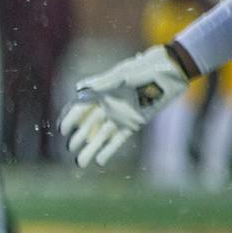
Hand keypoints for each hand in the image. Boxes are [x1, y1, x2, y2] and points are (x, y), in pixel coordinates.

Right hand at [59, 44, 194, 166]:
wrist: (169, 73)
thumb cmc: (144, 69)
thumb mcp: (122, 75)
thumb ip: (102, 84)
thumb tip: (78, 90)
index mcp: (100, 93)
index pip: (79, 109)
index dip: (69, 119)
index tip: (62, 131)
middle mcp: (107, 106)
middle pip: (87, 125)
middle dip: (77, 138)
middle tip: (70, 149)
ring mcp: (120, 116)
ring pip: (100, 136)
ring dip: (90, 148)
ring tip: (80, 162)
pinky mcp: (133, 124)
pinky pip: (118, 140)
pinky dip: (109, 150)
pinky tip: (100, 161)